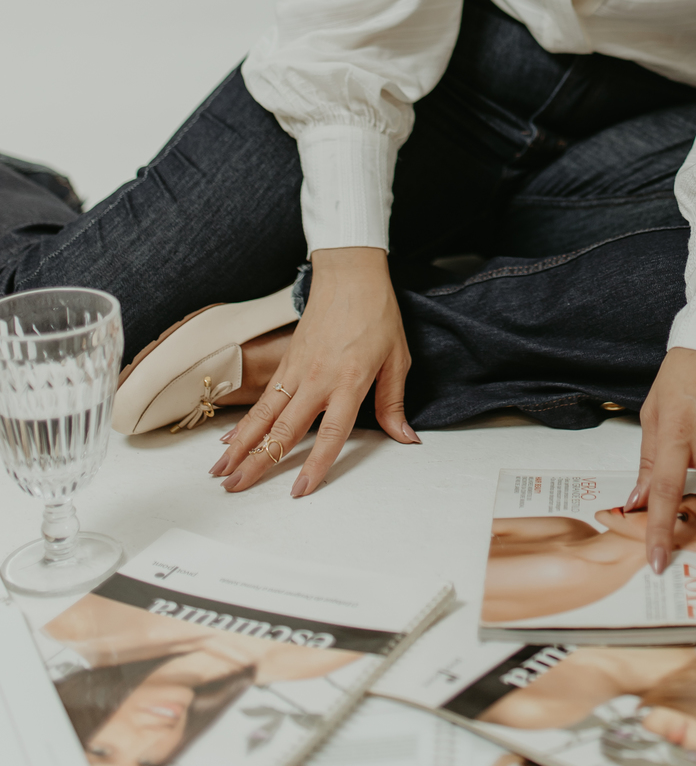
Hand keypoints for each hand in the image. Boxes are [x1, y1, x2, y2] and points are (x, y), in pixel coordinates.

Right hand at [212, 247, 415, 496]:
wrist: (350, 275)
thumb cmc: (377, 314)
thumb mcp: (398, 358)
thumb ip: (394, 403)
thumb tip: (406, 437)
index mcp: (349, 381)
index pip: (330, 433)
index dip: (315, 465)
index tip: (298, 490)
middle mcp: (318, 379)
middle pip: (284, 429)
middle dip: (258, 462)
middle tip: (235, 487)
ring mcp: (297, 370)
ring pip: (264, 415)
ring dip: (241, 445)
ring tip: (220, 471)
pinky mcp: (287, 361)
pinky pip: (263, 398)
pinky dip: (244, 421)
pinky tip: (229, 439)